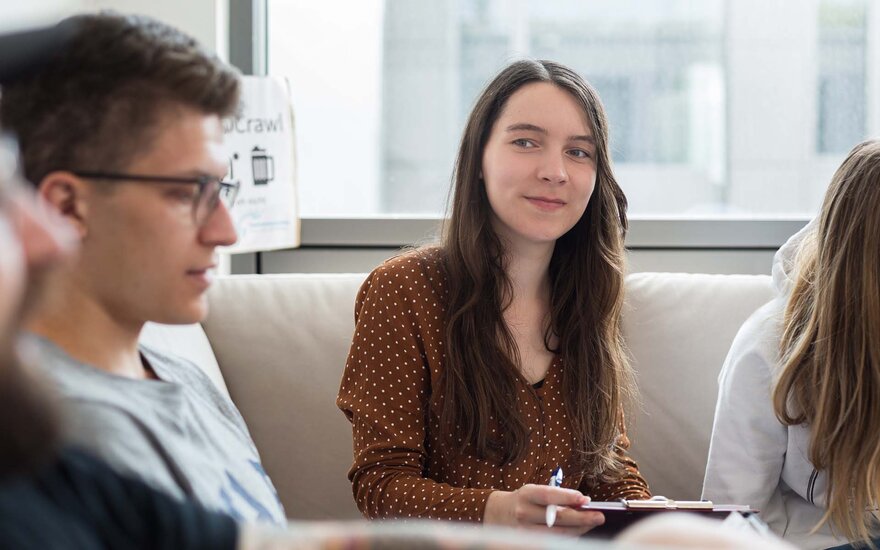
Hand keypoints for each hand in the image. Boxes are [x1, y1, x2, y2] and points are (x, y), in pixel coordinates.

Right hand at [483, 484, 604, 535]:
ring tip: (591, 524)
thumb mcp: (535, 492)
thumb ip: (556, 496)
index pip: (548, 496)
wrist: (498, 514)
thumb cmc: (524, 501)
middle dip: (582, 518)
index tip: (585, 499)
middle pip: (557, 519)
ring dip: (579, 530)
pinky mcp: (527, 544)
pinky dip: (568, 539)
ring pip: (558, 535)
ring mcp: (525, 532)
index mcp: (526, 495)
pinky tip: (577, 534)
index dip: (567, 497)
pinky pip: (552, 543)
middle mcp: (524, 513)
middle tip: (599, 516)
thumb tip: (583, 502)